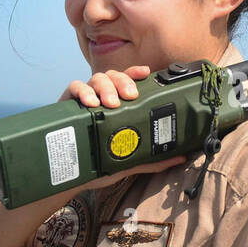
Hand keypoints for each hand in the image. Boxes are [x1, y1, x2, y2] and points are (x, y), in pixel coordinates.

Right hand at [57, 66, 184, 192]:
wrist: (69, 174)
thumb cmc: (99, 162)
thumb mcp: (127, 160)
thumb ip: (152, 158)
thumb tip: (181, 157)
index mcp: (115, 105)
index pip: (126, 82)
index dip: (135, 74)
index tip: (146, 72)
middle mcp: (100, 97)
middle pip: (113, 76)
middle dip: (122, 82)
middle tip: (130, 96)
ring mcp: (83, 99)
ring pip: (96, 79)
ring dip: (105, 88)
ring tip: (111, 103)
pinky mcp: (66, 104)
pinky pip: (74, 87)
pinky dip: (83, 91)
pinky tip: (90, 103)